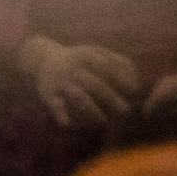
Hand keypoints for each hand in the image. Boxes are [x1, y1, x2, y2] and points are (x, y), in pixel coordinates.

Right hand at [18, 37, 143, 128]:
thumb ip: (115, 60)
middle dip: (111, 98)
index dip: (122, 79)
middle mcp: (72, 67)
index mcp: (84, 56)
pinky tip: (67, 123)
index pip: (107, 68)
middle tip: (126, 111)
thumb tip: (136, 74)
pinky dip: (59, 114)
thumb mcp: (94, 51)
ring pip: (76, 94)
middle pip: (95, 84)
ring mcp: (59, 79)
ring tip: (102, 120)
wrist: (41, 57)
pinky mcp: (47, 92)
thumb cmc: (75, 58)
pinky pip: (53, 104)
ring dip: (90, 108)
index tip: (135, 90)